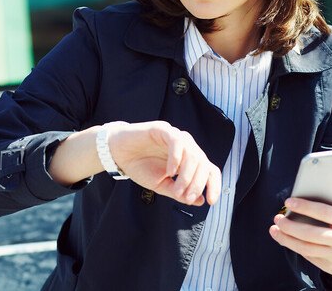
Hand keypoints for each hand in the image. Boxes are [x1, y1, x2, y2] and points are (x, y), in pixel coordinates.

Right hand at [107, 121, 221, 205]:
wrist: (118, 154)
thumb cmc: (140, 167)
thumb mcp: (161, 185)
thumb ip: (179, 192)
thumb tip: (200, 201)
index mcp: (188, 160)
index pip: (209, 170)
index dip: (213, 185)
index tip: (210, 201)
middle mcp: (186, 147)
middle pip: (203, 163)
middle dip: (197, 184)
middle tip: (187, 198)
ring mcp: (175, 137)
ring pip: (193, 153)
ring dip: (187, 175)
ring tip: (177, 188)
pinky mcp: (163, 129)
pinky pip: (176, 141)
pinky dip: (176, 157)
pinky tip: (170, 171)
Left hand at [269, 198, 331, 284]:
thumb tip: (305, 200)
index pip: (324, 212)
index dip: (305, 206)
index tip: (288, 202)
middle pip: (311, 233)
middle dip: (290, 226)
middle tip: (277, 218)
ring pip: (306, 248)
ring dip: (287, 239)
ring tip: (275, 230)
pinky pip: (310, 257)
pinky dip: (297, 248)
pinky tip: (287, 240)